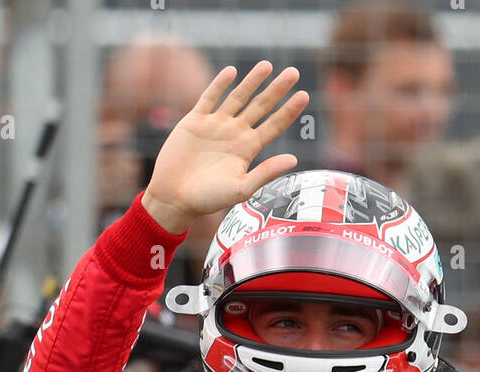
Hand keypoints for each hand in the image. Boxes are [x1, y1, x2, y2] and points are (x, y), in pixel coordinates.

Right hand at [142, 61, 308, 233]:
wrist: (175, 197)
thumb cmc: (208, 199)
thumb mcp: (241, 189)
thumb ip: (266, 173)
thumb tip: (294, 159)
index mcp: (247, 149)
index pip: (273, 126)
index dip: (288, 111)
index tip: (304, 95)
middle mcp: (234, 134)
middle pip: (260, 106)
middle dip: (277, 90)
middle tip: (294, 73)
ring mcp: (215, 125)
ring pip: (238, 97)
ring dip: (252, 81)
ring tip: (267, 65)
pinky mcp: (195, 120)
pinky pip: (209, 97)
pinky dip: (219, 84)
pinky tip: (232, 72)